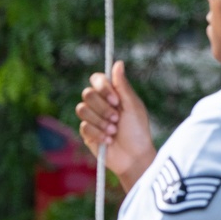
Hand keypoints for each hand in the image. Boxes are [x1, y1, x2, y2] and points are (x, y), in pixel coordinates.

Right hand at [76, 61, 155, 190]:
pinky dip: (98, 134)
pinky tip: (109, 140)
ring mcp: (92, 118)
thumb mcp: (133, 106)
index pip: (97, 79)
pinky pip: (83, 127)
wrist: (134, 156)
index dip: (103, 88)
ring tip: (114, 131)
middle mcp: (100, 104)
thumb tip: (118, 63)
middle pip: (87, 93)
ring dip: (101, 122)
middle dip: (103, 108)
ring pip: (82, 109)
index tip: (116, 100)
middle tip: (117, 119)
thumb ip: (123, 86)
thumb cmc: (138, 131)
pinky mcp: (87, 133)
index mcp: (113, 94)